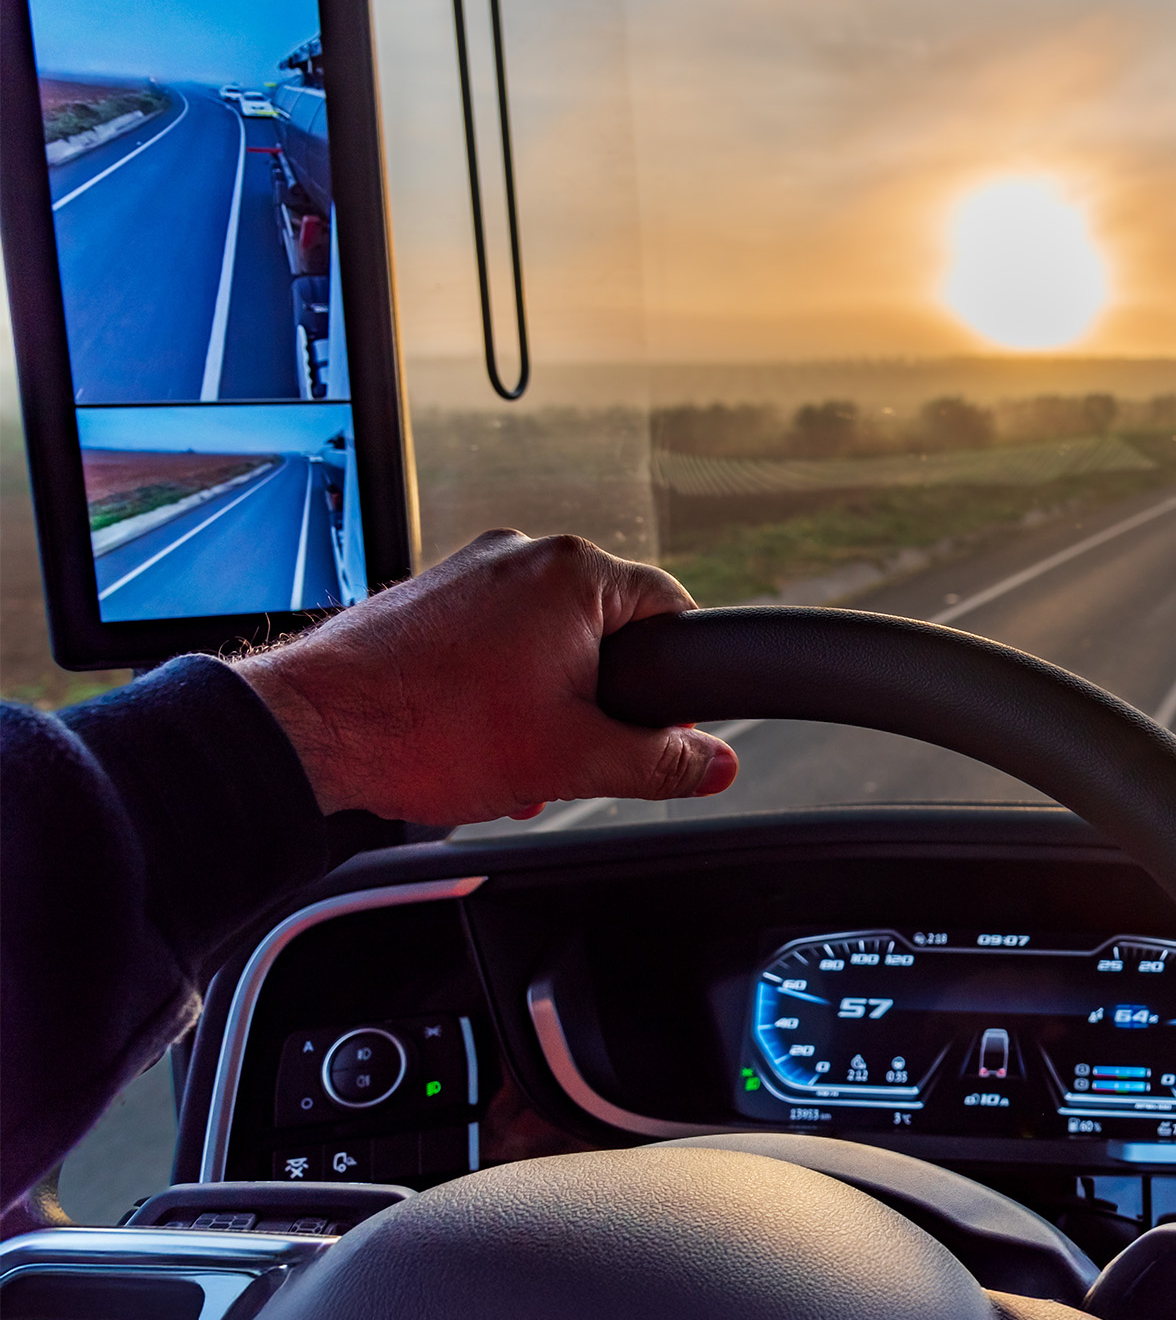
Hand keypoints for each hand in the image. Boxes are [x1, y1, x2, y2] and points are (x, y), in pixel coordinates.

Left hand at [234, 532, 737, 825]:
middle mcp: (524, 554)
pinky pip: (497, 636)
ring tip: (515, 757)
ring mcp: (472, 570)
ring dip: (549, 700)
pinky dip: (502, 686)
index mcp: (575, 574)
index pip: (672, 609)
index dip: (677, 680)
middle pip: (606, 629)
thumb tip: (715, 764)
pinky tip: (477, 741)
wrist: (317, 728)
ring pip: (548, 638)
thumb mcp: (573, 759)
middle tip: (578, 753)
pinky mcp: (433, 596)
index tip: (662, 728)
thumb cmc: (434, 729)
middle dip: (601, 700)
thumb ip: (659, 762)